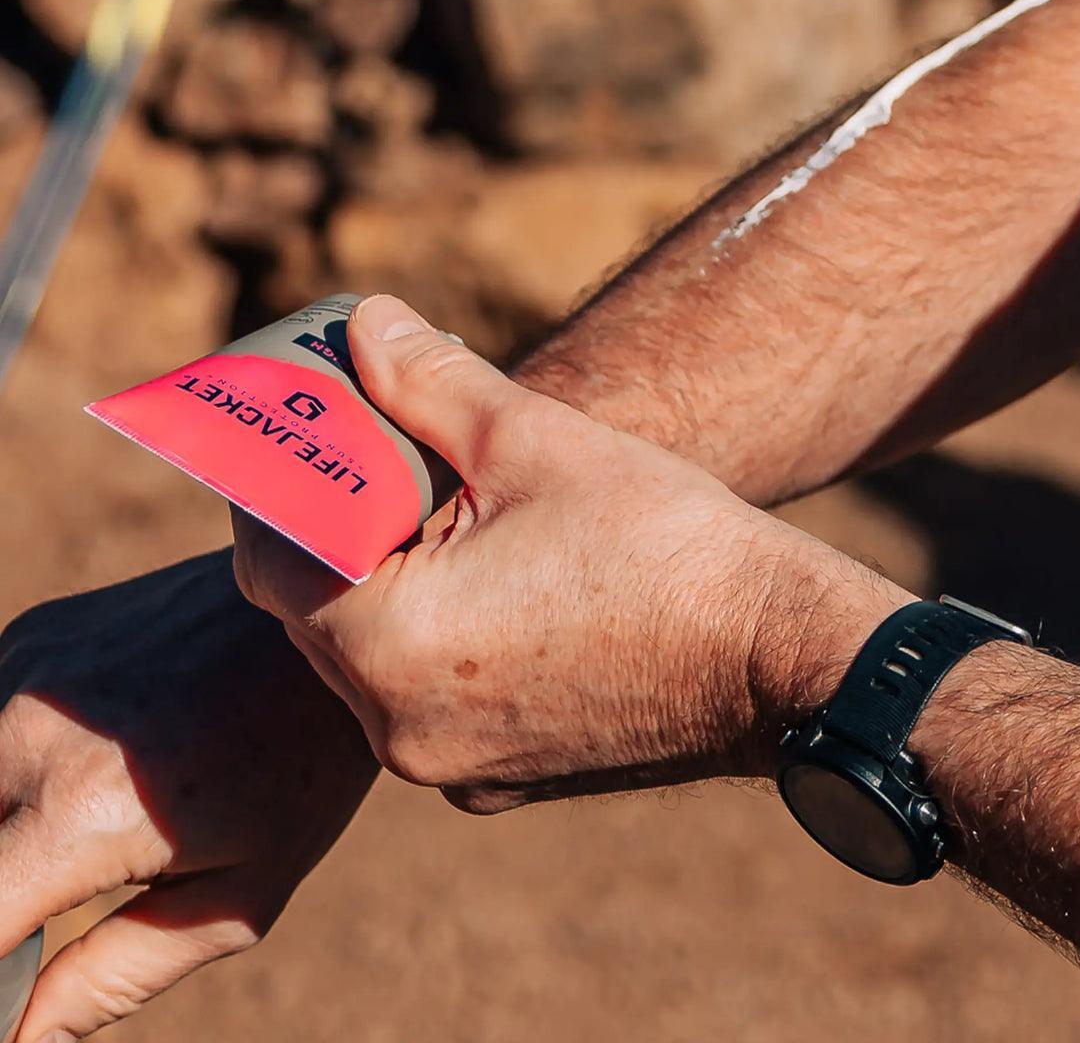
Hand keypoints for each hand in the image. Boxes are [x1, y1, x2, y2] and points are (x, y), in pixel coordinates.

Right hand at [0, 553, 377, 1040]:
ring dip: (4, 825)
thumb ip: (116, 975)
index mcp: (80, 814)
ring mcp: (24, 668)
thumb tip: (22, 1037)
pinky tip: (90, 768)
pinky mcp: (37, 633)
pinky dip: (12, 764)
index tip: (27, 963)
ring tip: (99, 826)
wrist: (336, 618)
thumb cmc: (305, 764)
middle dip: (4, 889)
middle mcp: (27, 733)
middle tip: (65, 902)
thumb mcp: (241, 892)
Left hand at [234, 295, 906, 813]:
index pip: (272, 562)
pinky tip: (487, 593)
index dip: (276, 493)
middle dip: (333, 537)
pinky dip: (429, 647)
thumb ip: (427, 380)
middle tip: (376, 468)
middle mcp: (401, 729)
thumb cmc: (665, 543)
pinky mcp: (499, 784)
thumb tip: (365, 323)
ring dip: (380, 593)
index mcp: (390, 644)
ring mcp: (451, 768)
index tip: (306, 441)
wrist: (778, 656)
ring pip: (367, 666)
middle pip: (314, 618)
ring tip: (438, 525)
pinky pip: (422, 706)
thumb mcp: (536, 438)